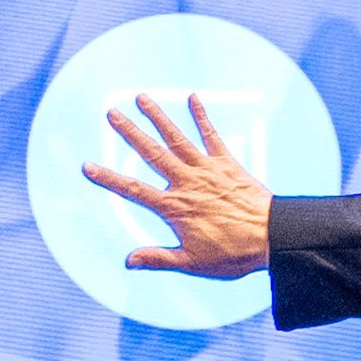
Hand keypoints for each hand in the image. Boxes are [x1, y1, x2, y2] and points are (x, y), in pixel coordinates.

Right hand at [83, 93, 273, 277]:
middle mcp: (187, 182)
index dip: (109, 178)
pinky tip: (192, 98)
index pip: (134, 190)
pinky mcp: (227, 163)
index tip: (88, 166)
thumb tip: (128, 261)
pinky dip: (202, 117)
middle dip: (130, 132)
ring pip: (177, 138)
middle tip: (111, 113)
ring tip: (142, 98)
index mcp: (174, 207)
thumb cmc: (234, 253)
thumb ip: (158, 259)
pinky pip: (212, 136)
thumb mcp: (192, 263)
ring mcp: (207, 170)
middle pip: (152, 153)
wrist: (273, 237)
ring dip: (158, 117)